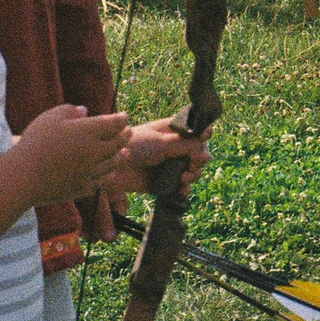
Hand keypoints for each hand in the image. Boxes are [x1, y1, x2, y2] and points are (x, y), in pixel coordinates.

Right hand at [13, 104, 131, 206]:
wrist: (23, 176)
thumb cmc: (35, 142)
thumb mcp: (51, 117)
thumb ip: (70, 111)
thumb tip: (85, 111)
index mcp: (89, 132)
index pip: (115, 123)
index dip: (121, 118)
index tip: (123, 116)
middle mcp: (95, 152)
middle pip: (117, 143)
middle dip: (125, 136)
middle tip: (129, 131)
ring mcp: (90, 172)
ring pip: (112, 164)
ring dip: (121, 157)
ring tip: (125, 152)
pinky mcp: (81, 188)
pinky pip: (99, 183)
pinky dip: (107, 177)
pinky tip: (109, 175)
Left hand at [100, 114, 214, 199]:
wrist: (114, 166)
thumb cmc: (136, 146)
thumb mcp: (163, 142)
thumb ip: (187, 144)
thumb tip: (205, 149)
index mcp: (175, 131)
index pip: (197, 131)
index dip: (204, 135)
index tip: (204, 139)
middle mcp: (175, 148)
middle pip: (199, 153)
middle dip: (200, 159)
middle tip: (193, 163)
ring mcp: (170, 165)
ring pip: (193, 171)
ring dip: (193, 174)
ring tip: (184, 177)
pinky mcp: (164, 182)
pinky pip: (181, 187)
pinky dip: (184, 189)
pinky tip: (181, 189)